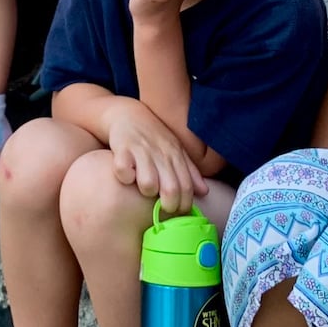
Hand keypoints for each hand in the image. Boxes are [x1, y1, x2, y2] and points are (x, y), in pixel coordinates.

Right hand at [105, 100, 206, 215]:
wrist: (128, 114)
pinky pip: (124, 172)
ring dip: (146, 192)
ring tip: (143, 188)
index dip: (184, 205)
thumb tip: (205, 192)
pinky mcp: (122, 149)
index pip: (187, 187)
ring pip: (148, 184)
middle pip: (171, 189)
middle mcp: (161, 154)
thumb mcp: (175, 151)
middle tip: (162, 209)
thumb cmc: (154, 137)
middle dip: (168, 206)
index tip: (178, 212)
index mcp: (176, 156)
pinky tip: (126, 176)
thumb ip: (189, 172)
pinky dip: (124, 178)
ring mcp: (141, 151)